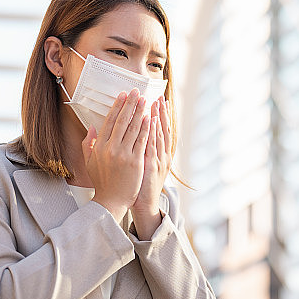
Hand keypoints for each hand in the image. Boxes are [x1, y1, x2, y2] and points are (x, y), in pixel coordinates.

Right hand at [84, 89, 150, 220]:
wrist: (111, 201)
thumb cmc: (102, 182)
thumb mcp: (89, 162)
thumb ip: (89, 143)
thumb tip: (91, 128)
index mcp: (100, 146)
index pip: (109, 121)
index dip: (117, 106)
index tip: (123, 95)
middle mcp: (111, 148)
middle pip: (122, 121)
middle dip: (130, 104)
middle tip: (136, 91)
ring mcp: (124, 155)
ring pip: (133, 128)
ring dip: (140, 112)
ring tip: (146, 100)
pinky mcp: (135, 161)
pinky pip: (142, 141)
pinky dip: (147, 128)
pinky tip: (150, 117)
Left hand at [131, 97, 172, 239]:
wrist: (143, 202)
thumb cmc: (139, 182)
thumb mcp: (142, 162)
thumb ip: (139, 147)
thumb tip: (136, 132)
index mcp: (158, 152)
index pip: (159, 129)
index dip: (159, 114)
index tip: (158, 99)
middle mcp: (161, 153)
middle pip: (162, 128)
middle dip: (160, 112)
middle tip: (159, 96)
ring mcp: (158, 159)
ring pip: (160, 134)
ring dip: (158, 117)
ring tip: (157, 103)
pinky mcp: (153, 165)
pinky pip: (152, 146)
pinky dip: (153, 133)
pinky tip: (152, 122)